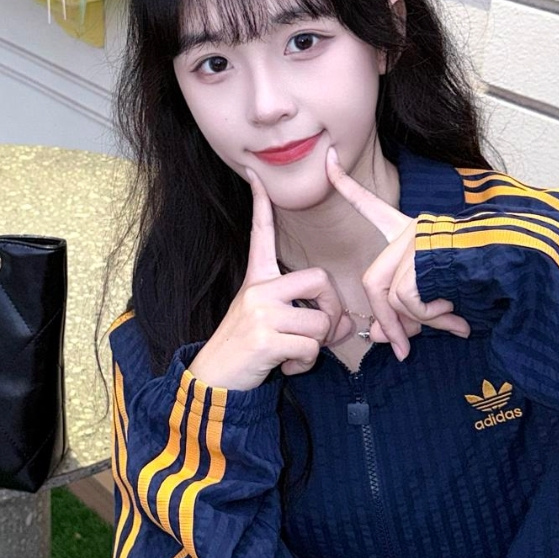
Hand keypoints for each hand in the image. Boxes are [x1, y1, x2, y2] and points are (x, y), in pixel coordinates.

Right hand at [186, 165, 356, 390]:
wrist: (214, 379)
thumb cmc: (246, 349)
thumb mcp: (268, 322)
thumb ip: (304, 315)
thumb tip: (344, 324)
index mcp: (256, 280)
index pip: (261, 236)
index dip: (260, 206)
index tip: (256, 177)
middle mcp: (257, 290)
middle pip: (320, 280)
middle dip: (333, 311)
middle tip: (323, 333)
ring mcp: (260, 313)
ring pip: (321, 322)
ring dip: (317, 346)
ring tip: (293, 354)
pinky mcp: (265, 339)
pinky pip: (310, 347)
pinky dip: (305, 363)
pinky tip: (284, 365)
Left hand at [324, 144, 470, 361]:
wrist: (516, 262)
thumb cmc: (484, 279)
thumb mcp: (438, 300)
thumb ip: (407, 316)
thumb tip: (377, 339)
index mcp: (412, 231)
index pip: (371, 206)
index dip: (347, 185)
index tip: (329, 159)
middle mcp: (409, 231)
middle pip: (372, 283)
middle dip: (385, 323)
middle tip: (401, 350)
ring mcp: (413, 241)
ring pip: (392, 296)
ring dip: (419, 321)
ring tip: (453, 322)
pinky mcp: (420, 254)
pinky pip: (409, 299)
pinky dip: (429, 314)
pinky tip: (455, 304)